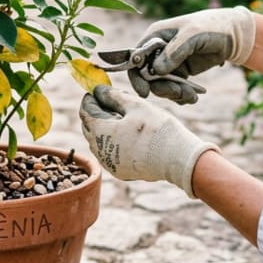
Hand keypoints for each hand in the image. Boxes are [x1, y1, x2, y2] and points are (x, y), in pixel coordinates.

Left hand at [79, 85, 216, 196]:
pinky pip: (108, 153)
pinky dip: (111, 142)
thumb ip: (113, 96)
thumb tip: (98, 91)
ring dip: (103, 128)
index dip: (90, 99)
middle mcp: (99, 150)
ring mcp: (109, 163)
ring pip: (98, 141)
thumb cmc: (157, 128)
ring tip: (119, 116)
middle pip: (89, 127)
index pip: (85, 111)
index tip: (97, 90)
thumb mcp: (136, 105)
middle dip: (96, 112)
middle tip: (109, 100)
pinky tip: (125, 134)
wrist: (177, 158)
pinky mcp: (119, 171)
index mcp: (100, 131)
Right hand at [128, 6, 255, 102]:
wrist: (233, 35)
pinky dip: (181, 96)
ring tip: (192, 96)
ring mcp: (169, 63)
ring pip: (161, 86)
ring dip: (174, 94)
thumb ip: (174, 52)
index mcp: (154, 36)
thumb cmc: (211, 27)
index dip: (136, 76)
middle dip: (161, 88)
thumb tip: (155, 71)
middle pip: (147, 77)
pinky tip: (193, 96)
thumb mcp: (192, 35)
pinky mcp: (180, 73)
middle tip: (178, 93)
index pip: (135, 59)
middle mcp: (158, 50)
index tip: (144, 92)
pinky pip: (174, 89)